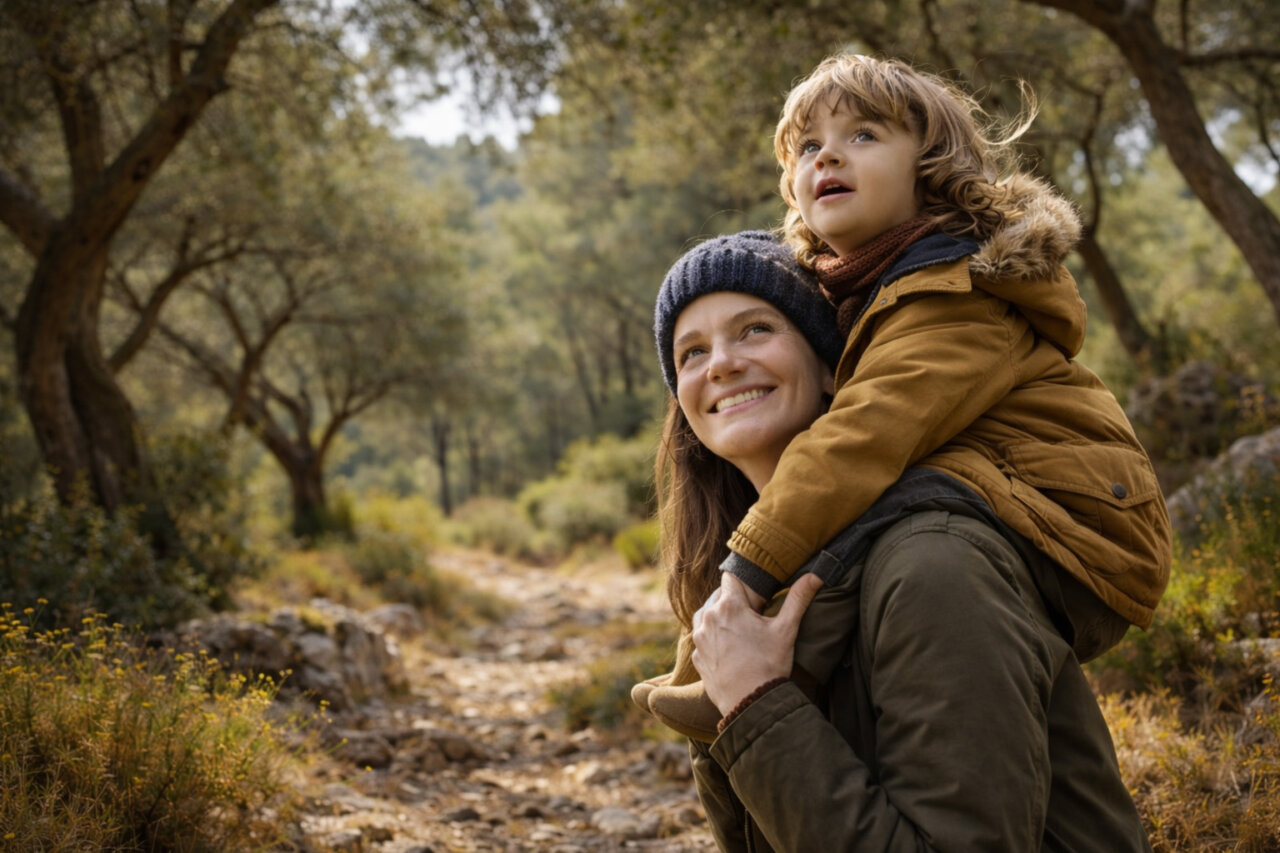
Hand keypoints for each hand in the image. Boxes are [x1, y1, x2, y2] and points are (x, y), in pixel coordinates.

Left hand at [691, 572, 823, 714]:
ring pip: (706, 614)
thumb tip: (816, 575)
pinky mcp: (697, 656)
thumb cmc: (769, 664)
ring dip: (718, 615)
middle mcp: (708, 617)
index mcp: (729, 606)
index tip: (756, 596)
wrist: (750, 703)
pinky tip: (728, 647)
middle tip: (752, 614)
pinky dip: (712, 637)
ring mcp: (699, 638)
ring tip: (738, 628)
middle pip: (718, 595)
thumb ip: (798, 599)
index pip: (730, 577)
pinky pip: (702, 638)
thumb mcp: (786, 630)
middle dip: (733, 600)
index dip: (745, 583)